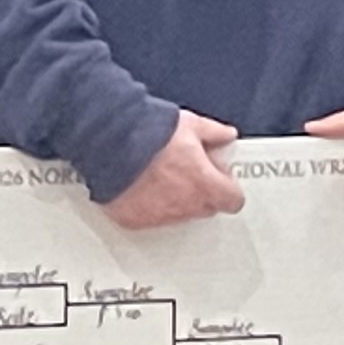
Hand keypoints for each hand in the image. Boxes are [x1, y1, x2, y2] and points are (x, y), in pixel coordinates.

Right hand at [99, 112, 243, 230]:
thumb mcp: (191, 124)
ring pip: (178, 215)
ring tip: (160, 175)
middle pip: (206, 208)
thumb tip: (226, 135)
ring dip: (176, 200)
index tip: (219, 177)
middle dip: (202, 192)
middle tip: (188, 172)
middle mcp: (185, 205)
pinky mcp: (134, 220)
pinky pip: (149, 218)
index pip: (233, 200)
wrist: (111, 142)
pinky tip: (141, 186)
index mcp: (204, 184)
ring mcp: (159, 216)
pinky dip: (148, 206)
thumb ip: (215, 133)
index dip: (227, 187)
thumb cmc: (149, 134)